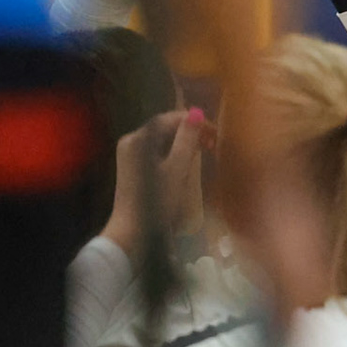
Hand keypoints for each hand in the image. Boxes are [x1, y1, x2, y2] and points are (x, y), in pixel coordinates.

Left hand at [99, 108, 209, 258]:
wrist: (134, 233)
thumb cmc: (158, 201)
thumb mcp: (177, 169)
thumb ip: (187, 140)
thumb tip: (197, 112)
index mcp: (138, 139)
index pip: (169, 119)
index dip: (194, 122)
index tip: (216, 133)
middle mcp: (131, 142)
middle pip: (163, 129)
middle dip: (189, 133)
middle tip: (212, 144)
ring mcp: (129, 156)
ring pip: (161, 141)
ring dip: (182, 144)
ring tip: (203, 153)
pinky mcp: (133, 169)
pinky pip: (156, 153)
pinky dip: (172, 154)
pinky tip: (185, 164)